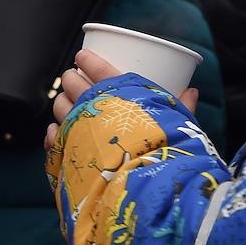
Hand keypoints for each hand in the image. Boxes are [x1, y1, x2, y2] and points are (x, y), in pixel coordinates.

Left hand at [44, 49, 199, 149]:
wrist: (141, 187)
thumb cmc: (162, 150)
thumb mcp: (177, 122)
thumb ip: (183, 105)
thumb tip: (192, 91)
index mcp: (119, 92)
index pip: (97, 67)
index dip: (87, 59)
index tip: (82, 57)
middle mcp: (93, 105)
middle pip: (72, 83)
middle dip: (71, 78)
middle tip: (74, 79)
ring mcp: (76, 128)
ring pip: (60, 106)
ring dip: (62, 101)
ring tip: (67, 101)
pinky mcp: (67, 152)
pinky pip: (53, 136)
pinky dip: (54, 132)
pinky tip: (57, 130)